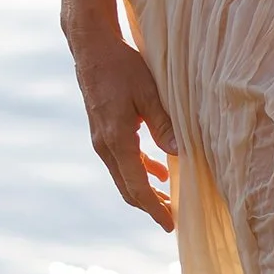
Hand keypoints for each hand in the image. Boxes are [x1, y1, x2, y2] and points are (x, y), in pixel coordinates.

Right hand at [70, 23, 178, 230]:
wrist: (92, 49)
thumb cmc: (122, 67)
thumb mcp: (149, 94)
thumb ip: (164, 125)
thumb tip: (181, 154)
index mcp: (117, 139)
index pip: (137, 186)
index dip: (154, 208)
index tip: (169, 223)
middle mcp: (105, 145)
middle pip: (127, 188)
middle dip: (149, 206)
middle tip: (171, 218)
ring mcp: (101, 140)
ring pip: (123, 177)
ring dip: (144, 190)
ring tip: (168, 199)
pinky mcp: (102, 131)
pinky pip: (121, 161)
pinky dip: (139, 171)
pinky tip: (159, 171)